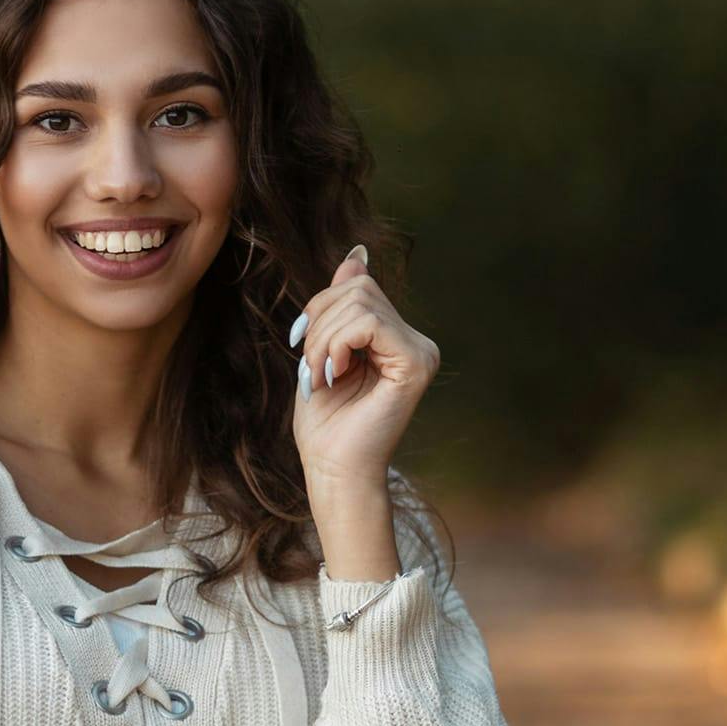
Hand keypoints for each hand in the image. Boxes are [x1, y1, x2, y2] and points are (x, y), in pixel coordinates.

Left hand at [289, 245, 440, 487]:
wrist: (332, 469)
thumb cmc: (326, 421)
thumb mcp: (323, 350)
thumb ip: (342, 306)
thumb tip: (358, 256)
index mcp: (397, 337)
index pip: (357, 287)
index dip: (319, 308)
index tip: (305, 349)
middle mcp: (417, 341)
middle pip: (359, 288)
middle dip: (319, 322)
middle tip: (312, 367)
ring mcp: (421, 352)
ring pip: (360, 304)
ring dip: (322, 340)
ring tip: (321, 377)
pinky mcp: (416, 364)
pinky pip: (369, 323)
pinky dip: (336, 345)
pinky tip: (335, 375)